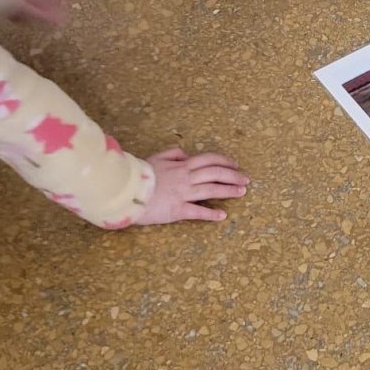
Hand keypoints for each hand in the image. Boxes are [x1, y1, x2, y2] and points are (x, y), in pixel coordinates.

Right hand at [135, 148, 249, 224]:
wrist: (123, 189)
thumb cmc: (138, 175)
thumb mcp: (156, 158)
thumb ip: (172, 154)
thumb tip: (186, 154)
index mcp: (181, 165)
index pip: (209, 159)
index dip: (225, 161)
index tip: (235, 165)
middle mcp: (185, 177)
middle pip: (216, 173)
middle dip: (233, 176)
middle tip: (246, 180)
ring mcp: (182, 193)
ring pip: (211, 190)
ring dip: (229, 191)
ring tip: (242, 193)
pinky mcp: (176, 210)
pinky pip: (197, 211)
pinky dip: (211, 214)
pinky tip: (222, 216)